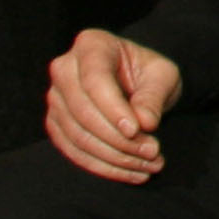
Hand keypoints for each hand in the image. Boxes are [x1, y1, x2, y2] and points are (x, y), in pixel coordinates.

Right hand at [45, 28, 180, 182]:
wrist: (136, 82)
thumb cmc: (149, 72)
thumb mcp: (163, 75)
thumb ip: (153, 95)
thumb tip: (144, 124)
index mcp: (91, 45)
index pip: (95, 80)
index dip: (113, 109)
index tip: (137, 130)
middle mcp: (65, 69)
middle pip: (83, 111)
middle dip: (118, 139)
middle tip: (152, 152)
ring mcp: (56, 98)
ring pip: (78, 136)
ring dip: (114, 157)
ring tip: (149, 166)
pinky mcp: (56, 123)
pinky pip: (74, 151)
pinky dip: (103, 166)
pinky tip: (131, 173)